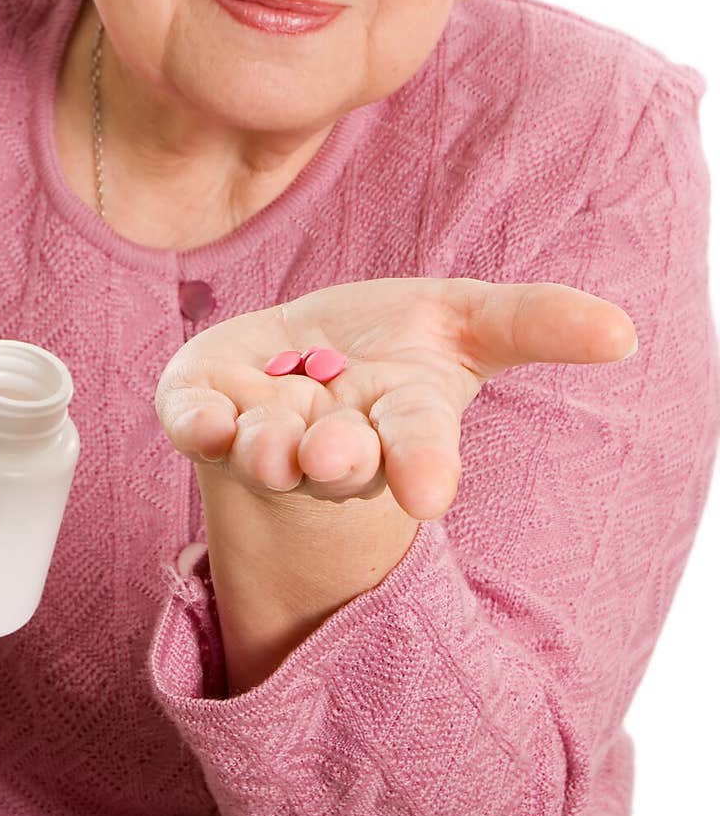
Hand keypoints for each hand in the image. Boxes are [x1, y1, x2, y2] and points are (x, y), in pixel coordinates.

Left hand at [155, 277, 636, 520]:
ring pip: (263, 448)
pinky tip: (205, 418)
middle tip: (337, 457)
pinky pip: (192, 422)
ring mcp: (262, 428)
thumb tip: (622, 330)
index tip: (429, 492)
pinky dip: (196, 423)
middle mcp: (329, 438)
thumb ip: (535, 323)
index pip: (418, 447)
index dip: (424, 466)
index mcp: (400, 421)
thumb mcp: (469, 323)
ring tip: (272, 439)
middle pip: (337, 458)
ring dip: (267, 446)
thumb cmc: (393, 348)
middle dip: (337, 459)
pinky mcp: (203, 406)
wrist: (298, 359)